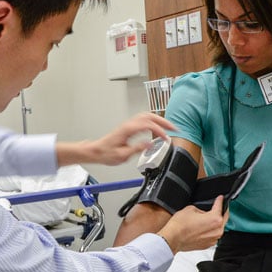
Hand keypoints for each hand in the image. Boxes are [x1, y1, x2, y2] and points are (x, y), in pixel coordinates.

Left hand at [57, 112, 175, 165]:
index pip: (148, 125)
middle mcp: (129, 124)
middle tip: (174, 128)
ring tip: (169, 128)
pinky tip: (157, 129)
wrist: (97, 151)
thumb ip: (137, 149)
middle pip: (150, 116)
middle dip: (164, 121)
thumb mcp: (122, 155)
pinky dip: (153, 122)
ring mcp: (129, 124)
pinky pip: (144, 119)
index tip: (166, 139)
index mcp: (128, 129)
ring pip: (147, 116)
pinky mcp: (129, 127)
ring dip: (159, 120)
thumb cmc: (106, 153)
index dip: (159, 131)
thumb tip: (150, 145)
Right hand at [157, 195, 227, 252]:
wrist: (173, 238)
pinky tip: (202, 227)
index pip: (220, 206)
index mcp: (215, 219)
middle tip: (219, 206)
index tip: (220, 198)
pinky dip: (210, 231)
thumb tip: (203, 213)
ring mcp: (213, 239)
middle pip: (224, 218)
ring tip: (209, 218)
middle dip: (222, 211)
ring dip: (216, 222)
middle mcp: (217, 231)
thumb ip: (202, 210)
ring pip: (219, 228)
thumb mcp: (191, 208)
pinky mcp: (208, 245)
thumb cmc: (180, 226)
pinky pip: (212, 235)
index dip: (220, 200)